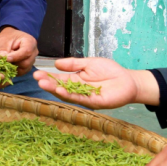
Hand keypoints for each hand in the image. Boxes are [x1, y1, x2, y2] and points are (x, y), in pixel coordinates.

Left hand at [0, 27, 37, 74]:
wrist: (10, 39)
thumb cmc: (8, 38)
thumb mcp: (3, 41)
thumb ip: (3, 50)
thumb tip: (2, 58)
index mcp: (30, 42)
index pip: (26, 52)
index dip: (16, 57)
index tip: (6, 59)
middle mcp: (34, 51)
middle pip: (26, 62)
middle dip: (14, 63)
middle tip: (4, 60)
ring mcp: (32, 59)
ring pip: (24, 69)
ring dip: (13, 67)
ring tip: (6, 62)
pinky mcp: (28, 66)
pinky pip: (22, 72)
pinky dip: (14, 70)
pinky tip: (8, 65)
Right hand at [33, 57, 157, 108]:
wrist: (129, 80)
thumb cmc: (110, 71)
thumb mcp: (89, 63)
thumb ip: (73, 64)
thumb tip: (56, 63)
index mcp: (76, 80)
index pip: (59, 78)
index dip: (48, 77)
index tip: (37, 73)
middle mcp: (78, 90)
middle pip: (60, 87)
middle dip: (48, 83)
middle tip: (37, 78)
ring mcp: (85, 97)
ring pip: (67, 94)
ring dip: (55, 90)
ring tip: (44, 84)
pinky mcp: (94, 102)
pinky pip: (80, 99)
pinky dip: (69, 95)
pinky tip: (61, 90)